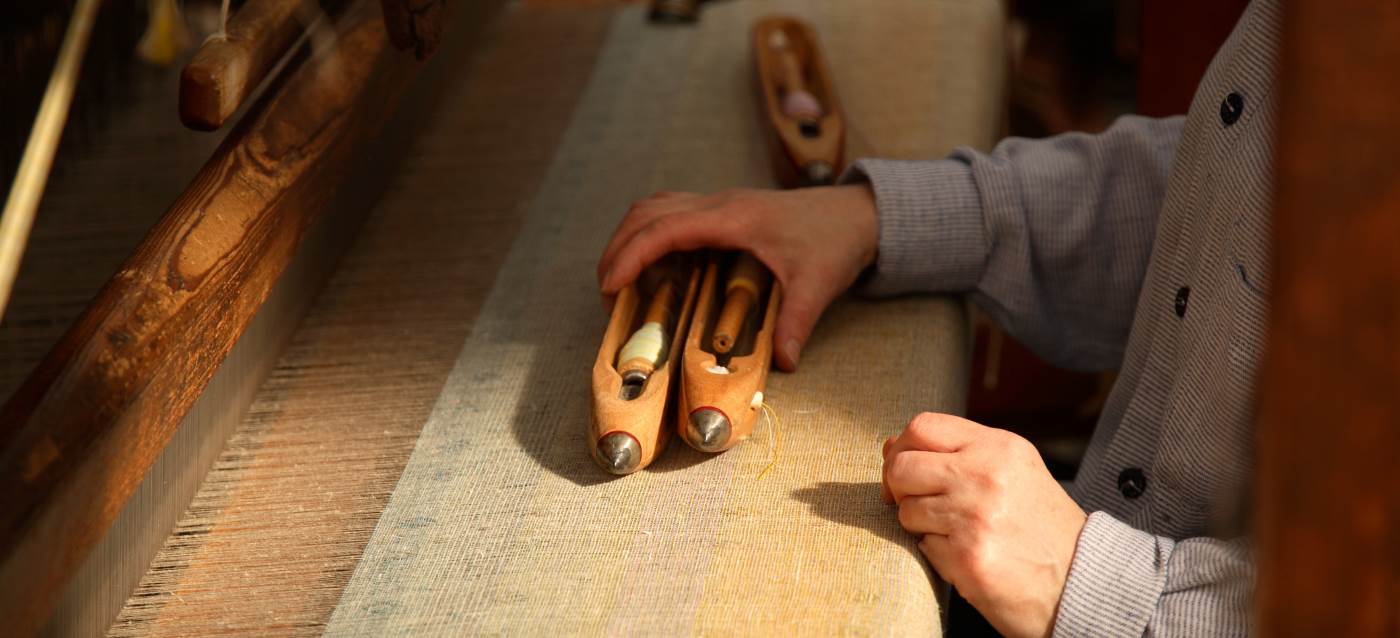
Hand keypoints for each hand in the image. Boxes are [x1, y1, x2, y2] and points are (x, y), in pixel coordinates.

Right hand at [596, 185, 877, 370]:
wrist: (858, 213)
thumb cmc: (836, 240)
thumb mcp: (818, 285)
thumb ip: (796, 323)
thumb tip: (783, 364)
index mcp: (734, 217)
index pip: (666, 227)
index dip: (631, 253)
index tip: (610, 284)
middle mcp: (720, 204)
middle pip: (648, 212)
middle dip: (618, 247)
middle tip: (605, 290)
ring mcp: (720, 204)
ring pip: (656, 206)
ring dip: (630, 236)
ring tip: (617, 278)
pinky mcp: (724, 212)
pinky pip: (673, 213)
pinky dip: (650, 234)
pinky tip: (651, 266)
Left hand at [882, 413, 1086, 637]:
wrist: (1080, 579)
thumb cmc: (1041, 526)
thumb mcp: (1012, 471)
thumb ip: (957, 452)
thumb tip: (891, 445)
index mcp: (999, 447)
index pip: (922, 427)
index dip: (900, 448)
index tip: (902, 470)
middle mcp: (986, 476)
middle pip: (902, 466)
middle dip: (898, 488)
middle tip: (914, 504)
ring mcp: (975, 517)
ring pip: (907, 510)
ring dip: (921, 525)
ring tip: (957, 533)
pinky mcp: (968, 557)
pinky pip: (923, 546)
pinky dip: (938, 553)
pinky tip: (967, 555)